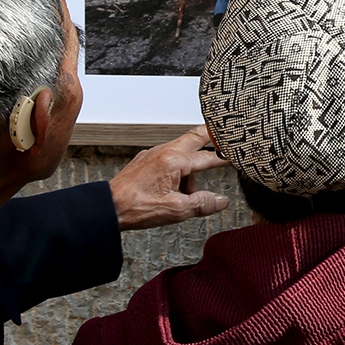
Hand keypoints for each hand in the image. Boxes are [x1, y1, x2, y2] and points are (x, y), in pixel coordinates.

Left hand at [107, 127, 229, 229]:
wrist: (107, 207)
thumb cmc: (135, 207)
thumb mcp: (176, 210)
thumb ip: (202, 204)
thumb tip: (220, 201)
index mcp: (173, 162)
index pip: (207, 158)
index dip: (224, 158)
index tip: (237, 155)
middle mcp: (163, 152)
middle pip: (195, 137)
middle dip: (212, 136)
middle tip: (225, 134)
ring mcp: (152, 154)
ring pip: (181, 150)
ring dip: (192, 166)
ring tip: (191, 192)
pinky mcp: (145, 161)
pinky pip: (168, 158)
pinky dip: (178, 168)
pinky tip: (176, 187)